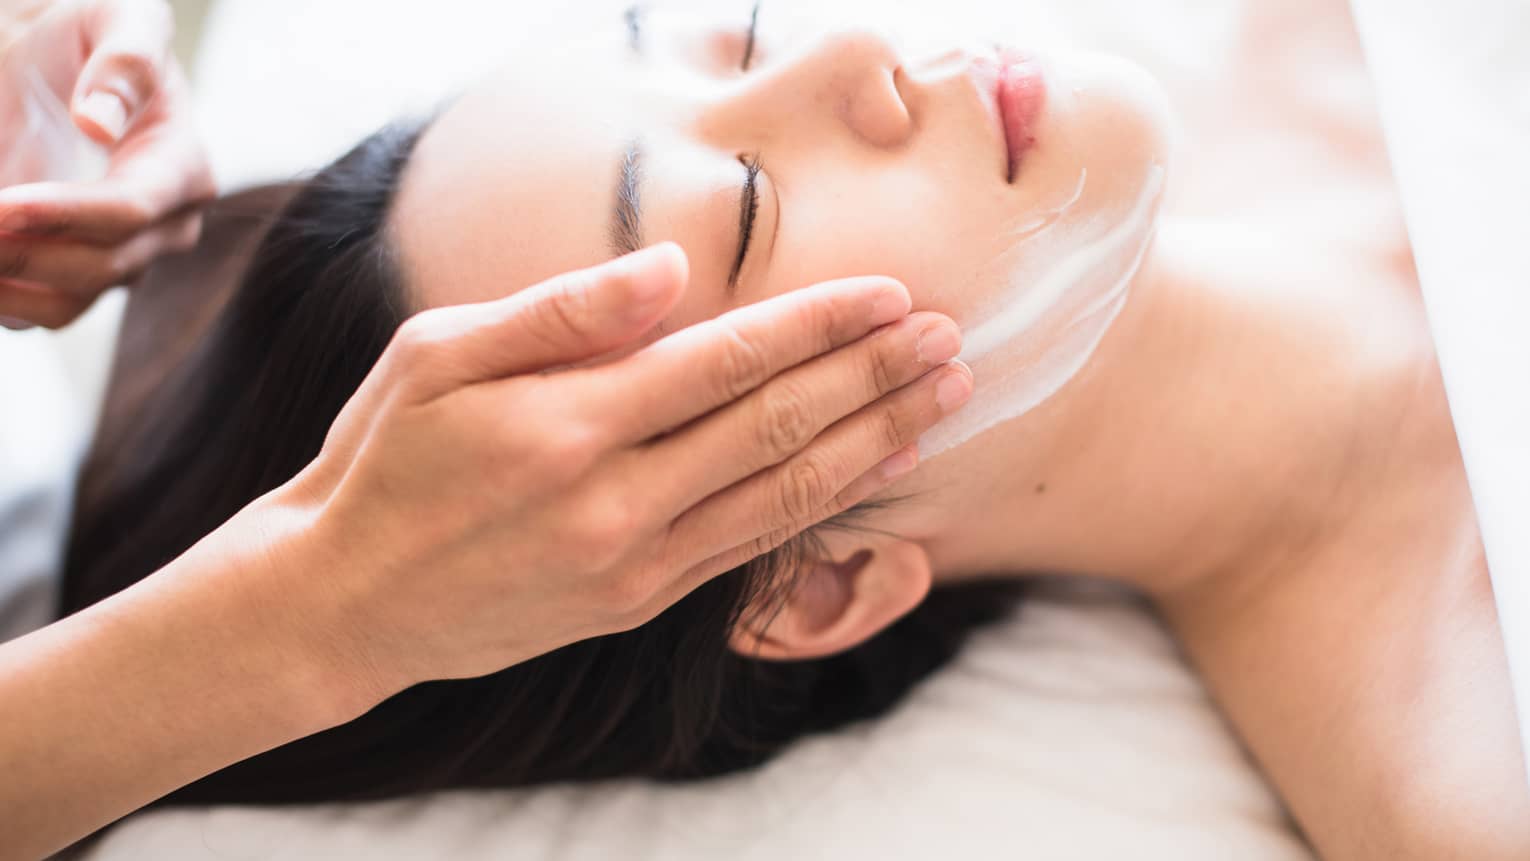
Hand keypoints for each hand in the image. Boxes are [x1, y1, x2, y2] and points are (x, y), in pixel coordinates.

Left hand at [0, 0, 213, 328]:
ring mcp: (123, 259)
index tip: (3, 204)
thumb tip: (100, 123)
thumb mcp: (118, 16)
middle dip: (25, 249)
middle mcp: (165, 227)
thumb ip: (126, 60)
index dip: (67, 213)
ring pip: (68, 303)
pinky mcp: (78, 278)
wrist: (56, 63)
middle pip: (103, 266)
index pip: (134, 210)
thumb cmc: (91, 33)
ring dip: (7, 283)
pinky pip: (37, 311)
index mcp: (183, 167)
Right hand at [238, 243, 970, 706]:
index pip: (728, 361)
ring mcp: (635, 563)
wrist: (348, 602)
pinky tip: (873, 470)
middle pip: (778, 426)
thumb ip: (560, 311)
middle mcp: (617, 501)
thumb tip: (672, 270)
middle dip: (874, 377)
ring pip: (784, 493)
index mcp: (570, 425)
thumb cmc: (385, 459)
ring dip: (874, 441)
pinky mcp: (639, 602)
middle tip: (950, 339)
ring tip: (943, 398)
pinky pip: (754, 547)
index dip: (820, 325)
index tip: (892, 294)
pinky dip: (823, 503)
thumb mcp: (437, 356)